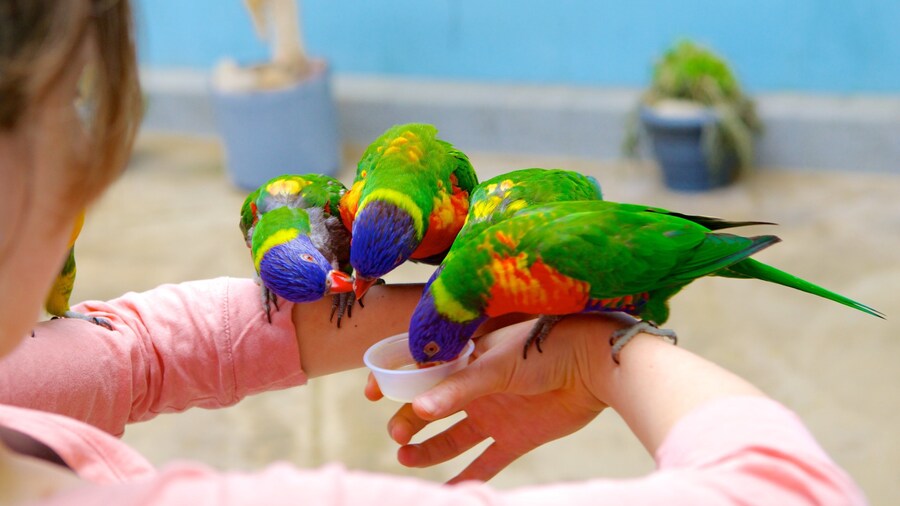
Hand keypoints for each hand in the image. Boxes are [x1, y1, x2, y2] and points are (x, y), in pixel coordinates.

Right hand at [365, 314, 629, 482]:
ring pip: (452, 437)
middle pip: (432, 409)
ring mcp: (495, 414)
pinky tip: (446, 492)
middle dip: (409, 420)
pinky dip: (466, 479)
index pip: (422, 371)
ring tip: (405, 457)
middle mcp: (476, 388)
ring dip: (428, 449)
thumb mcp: (496, 365)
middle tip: (397, 434)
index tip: (371, 393)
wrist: (594, 367)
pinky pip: (485, 463)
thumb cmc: (544, 349)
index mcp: (467, 360)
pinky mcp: (516, 438)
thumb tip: (419, 411)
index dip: (394, 381)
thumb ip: (459, 388)